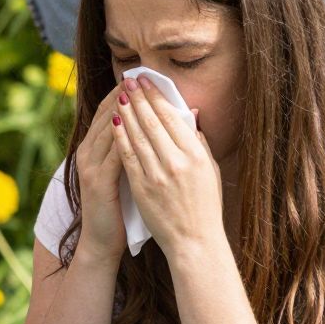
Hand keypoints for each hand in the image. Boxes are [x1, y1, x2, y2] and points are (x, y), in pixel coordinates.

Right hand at [74, 84, 127, 263]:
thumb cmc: (119, 207)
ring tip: (144, 94)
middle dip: (125, 94)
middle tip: (141, 77)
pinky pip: (115, 153)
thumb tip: (154, 124)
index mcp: (93, 148)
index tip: (142, 77)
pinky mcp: (98, 181)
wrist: (102, 241)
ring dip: (127, 110)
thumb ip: (133, 149)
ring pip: (109, 129)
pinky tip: (145, 127)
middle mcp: (87, 152)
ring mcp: (90, 166)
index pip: (107, 111)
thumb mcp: (124, 172)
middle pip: (105, 113)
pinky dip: (129, 137)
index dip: (123, 93)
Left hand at [115, 75, 224, 257]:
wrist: (194, 243)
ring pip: (137, 135)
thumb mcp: (210, 171)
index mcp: (196, 155)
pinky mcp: (142, 187)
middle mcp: (177, 162)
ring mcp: (158, 175)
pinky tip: (114, 122)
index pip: (171, 117)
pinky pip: (127, 156)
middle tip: (128, 80)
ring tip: (118, 94)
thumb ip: (200, 142)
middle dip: (138, 97)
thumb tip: (190, 114)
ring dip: (126, 112)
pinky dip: (120, 136)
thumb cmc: (206, 207)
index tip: (145, 82)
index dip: (155, 97)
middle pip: (152, 122)